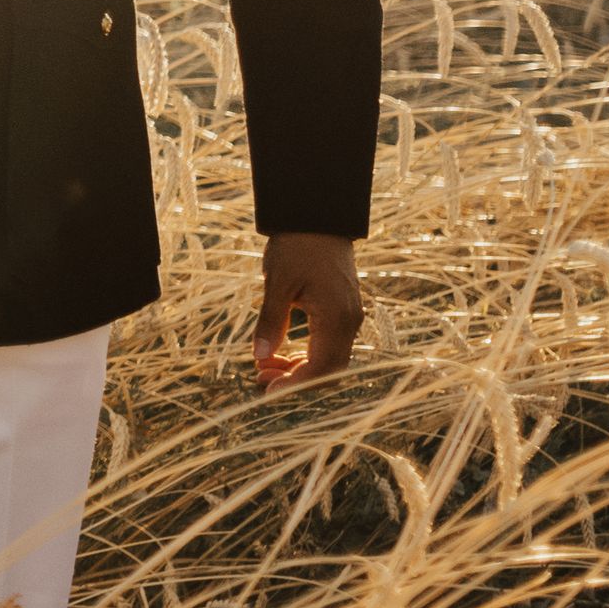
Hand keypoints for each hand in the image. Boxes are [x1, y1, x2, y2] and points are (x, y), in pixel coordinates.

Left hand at [254, 233, 363, 388]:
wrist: (317, 218)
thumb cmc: (296, 247)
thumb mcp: (277, 283)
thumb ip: (270, 321)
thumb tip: (259, 356)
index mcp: (336, 317)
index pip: (321, 368)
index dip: (295, 384)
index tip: (267, 389)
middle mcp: (349, 322)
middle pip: (329, 369)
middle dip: (296, 380)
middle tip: (260, 378)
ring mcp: (349, 316)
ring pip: (330, 358)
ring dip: (300, 368)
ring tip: (264, 366)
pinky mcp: (343, 310)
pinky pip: (329, 344)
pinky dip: (307, 353)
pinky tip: (280, 353)